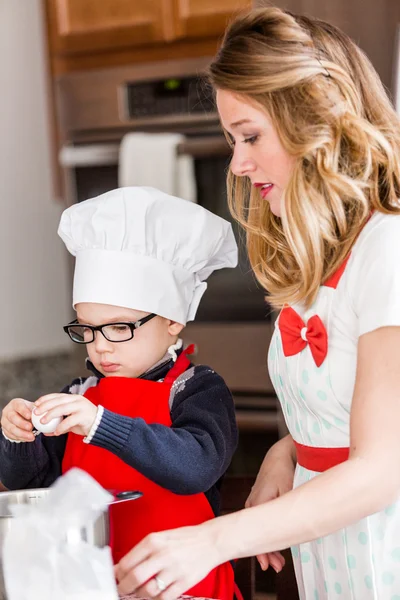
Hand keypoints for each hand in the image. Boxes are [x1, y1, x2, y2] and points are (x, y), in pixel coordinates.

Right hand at [1, 398, 34, 441]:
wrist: (20, 417)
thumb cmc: (27, 411)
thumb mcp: (31, 407)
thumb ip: (36, 410)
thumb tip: (43, 414)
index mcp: (15, 404)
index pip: (18, 406)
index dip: (23, 411)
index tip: (30, 416)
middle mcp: (8, 412)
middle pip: (13, 418)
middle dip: (22, 424)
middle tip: (31, 428)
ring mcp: (5, 421)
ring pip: (11, 428)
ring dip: (22, 433)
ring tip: (31, 437)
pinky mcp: (5, 430)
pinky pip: (11, 435)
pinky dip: (20, 438)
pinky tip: (28, 439)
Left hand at [34, 393, 96, 436]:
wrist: (100, 426)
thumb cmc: (84, 422)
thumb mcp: (70, 421)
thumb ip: (58, 424)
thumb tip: (45, 431)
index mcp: (73, 398)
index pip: (57, 396)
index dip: (46, 398)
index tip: (36, 404)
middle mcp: (77, 400)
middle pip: (58, 400)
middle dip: (46, 405)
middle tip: (36, 412)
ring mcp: (81, 407)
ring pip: (63, 408)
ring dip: (51, 414)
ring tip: (43, 422)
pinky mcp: (84, 416)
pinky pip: (70, 421)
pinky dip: (61, 426)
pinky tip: (56, 432)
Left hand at [115, 523, 221, 599]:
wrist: (210, 541)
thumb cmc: (185, 538)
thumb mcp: (161, 536)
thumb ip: (141, 551)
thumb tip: (121, 566)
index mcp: (154, 541)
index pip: (127, 562)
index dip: (118, 574)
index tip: (116, 578)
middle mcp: (162, 555)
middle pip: (134, 578)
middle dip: (124, 587)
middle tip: (123, 589)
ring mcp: (173, 570)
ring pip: (147, 591)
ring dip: (140, 594)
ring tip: (140, 591)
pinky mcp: (184, 583)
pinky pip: (163, 598)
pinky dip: (156, 599)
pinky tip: (156, 593)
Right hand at [245, 435, 295, 571]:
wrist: (278, 455)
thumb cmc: (283, 471)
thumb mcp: (287, 491)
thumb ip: (284, 511)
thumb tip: (287, 531)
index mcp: (257, 504)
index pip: (257, 534)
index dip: (263, 552)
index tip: (268, 565)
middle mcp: (252, 505)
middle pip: (256, 534)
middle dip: (266, 552)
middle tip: (277, 566)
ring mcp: (253, 502)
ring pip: (257, 529)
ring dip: (266, 543)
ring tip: (277, 560)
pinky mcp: (256, 500)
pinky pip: (259, 521)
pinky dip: (265, 532)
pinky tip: (273, 540)